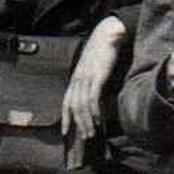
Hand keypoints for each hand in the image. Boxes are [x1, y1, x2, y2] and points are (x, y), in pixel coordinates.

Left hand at [62, 17, 125, 140]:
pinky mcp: (97, 75)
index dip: (66, 117)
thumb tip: (98, 99)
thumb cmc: (103, 52)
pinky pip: (93, 96)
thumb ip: (94, 83)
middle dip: (78, 124)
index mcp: (76, 79)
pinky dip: (94, 109)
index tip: (66, 132)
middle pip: (73, 107)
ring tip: (92, 133)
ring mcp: (86, 77)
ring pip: (82, 104)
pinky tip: (98, 119)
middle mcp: (77, 79)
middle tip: (85, 138)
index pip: (67, 102)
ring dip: (87, 121)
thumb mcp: (95, 69)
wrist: (108, 34)